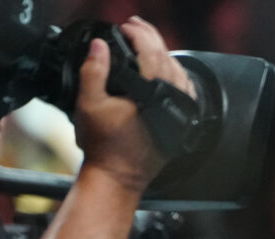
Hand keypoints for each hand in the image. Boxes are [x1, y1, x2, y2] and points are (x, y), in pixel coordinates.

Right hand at [74, 16, 194, 191]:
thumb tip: (100, 45)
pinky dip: (176, 77)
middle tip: (136, 28)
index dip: (139, 35)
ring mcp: (179, 115)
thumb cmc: (104, 146)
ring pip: (180, 75)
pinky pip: (185, 93)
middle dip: (152, 39)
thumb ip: (94, 70)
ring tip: (149, 44)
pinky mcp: (180, 124)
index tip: (126, 27)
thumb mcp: (89, 104)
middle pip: (168, 60)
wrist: (118, 176)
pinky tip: (167, 71)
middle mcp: (171, 104)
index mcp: (151, 95)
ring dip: (165, 55)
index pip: (151, 54)